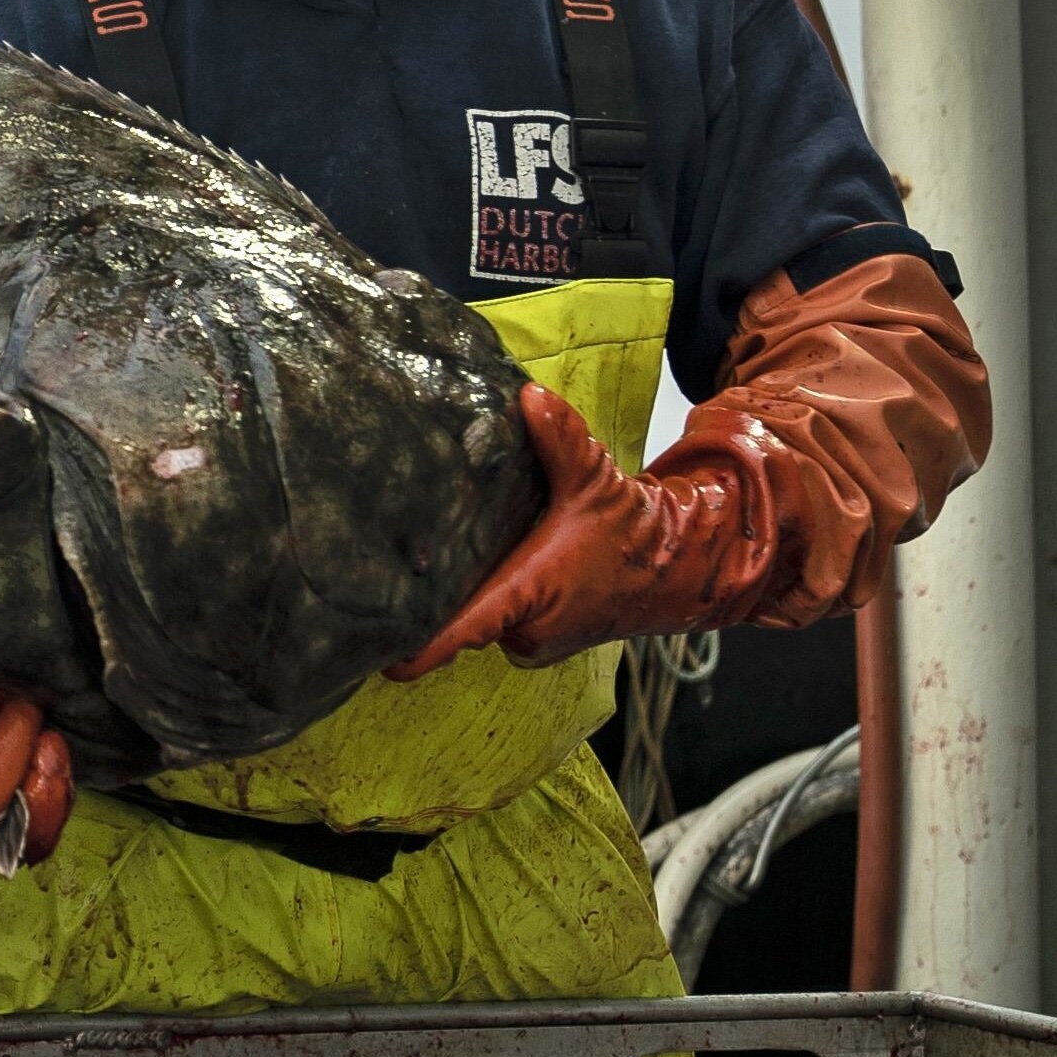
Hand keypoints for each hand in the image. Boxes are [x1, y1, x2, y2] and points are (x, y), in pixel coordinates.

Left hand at [390, 382, 781, 677]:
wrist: (675, 570)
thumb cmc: (632, 531)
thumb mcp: (596, 479)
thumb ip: (561, 439)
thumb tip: (530, 395)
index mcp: (534, 594)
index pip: (468, 628)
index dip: (425, 646)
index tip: (385, 660)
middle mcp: (528, 629)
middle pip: (458, 619)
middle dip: (428, 599)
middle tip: (381, 568)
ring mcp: (530, 640)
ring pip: (478, 618)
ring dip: (460, 597)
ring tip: (421, 563)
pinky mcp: (534, 640)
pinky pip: (494, 621)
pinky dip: (483, 600)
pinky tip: (464, 571)